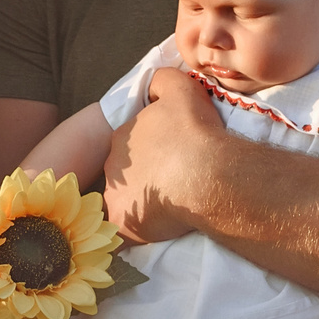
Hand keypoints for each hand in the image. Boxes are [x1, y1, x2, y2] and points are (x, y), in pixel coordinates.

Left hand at [103, 73, 223, 246]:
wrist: (206, 172)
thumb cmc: (194, 131)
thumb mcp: (181, 88)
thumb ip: (162, 80)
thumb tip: (153, 84)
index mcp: (122, 137)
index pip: (131, 145)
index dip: (151, 151)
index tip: (171, 158)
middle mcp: (113, 166)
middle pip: (125, 174)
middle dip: (143, 178)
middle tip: (171, 185)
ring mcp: (115, 197)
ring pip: (124, 202)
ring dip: (140, 205)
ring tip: (167, 212)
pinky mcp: (124, 224)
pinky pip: (122, 234)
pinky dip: (131, 236)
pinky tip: (145, 239)